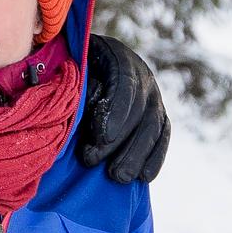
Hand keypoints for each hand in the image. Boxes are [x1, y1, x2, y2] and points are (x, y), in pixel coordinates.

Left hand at [78, 34, 170, 184]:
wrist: (87, 61)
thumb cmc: (70, 67)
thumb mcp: (68, 67)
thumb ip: (73, 84)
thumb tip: (75, 110)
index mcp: (116, 55)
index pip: (124, 82)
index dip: (116, 110)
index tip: (104, 137)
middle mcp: (141, 73)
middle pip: (140, 109)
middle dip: (122, 141)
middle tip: (98, 163)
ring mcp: (153, 93)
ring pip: (153, 125)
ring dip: (137, 154)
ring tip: (119, 177)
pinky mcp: (158, 112)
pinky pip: (163, 134)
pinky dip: (155, 156)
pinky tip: (144, 176)